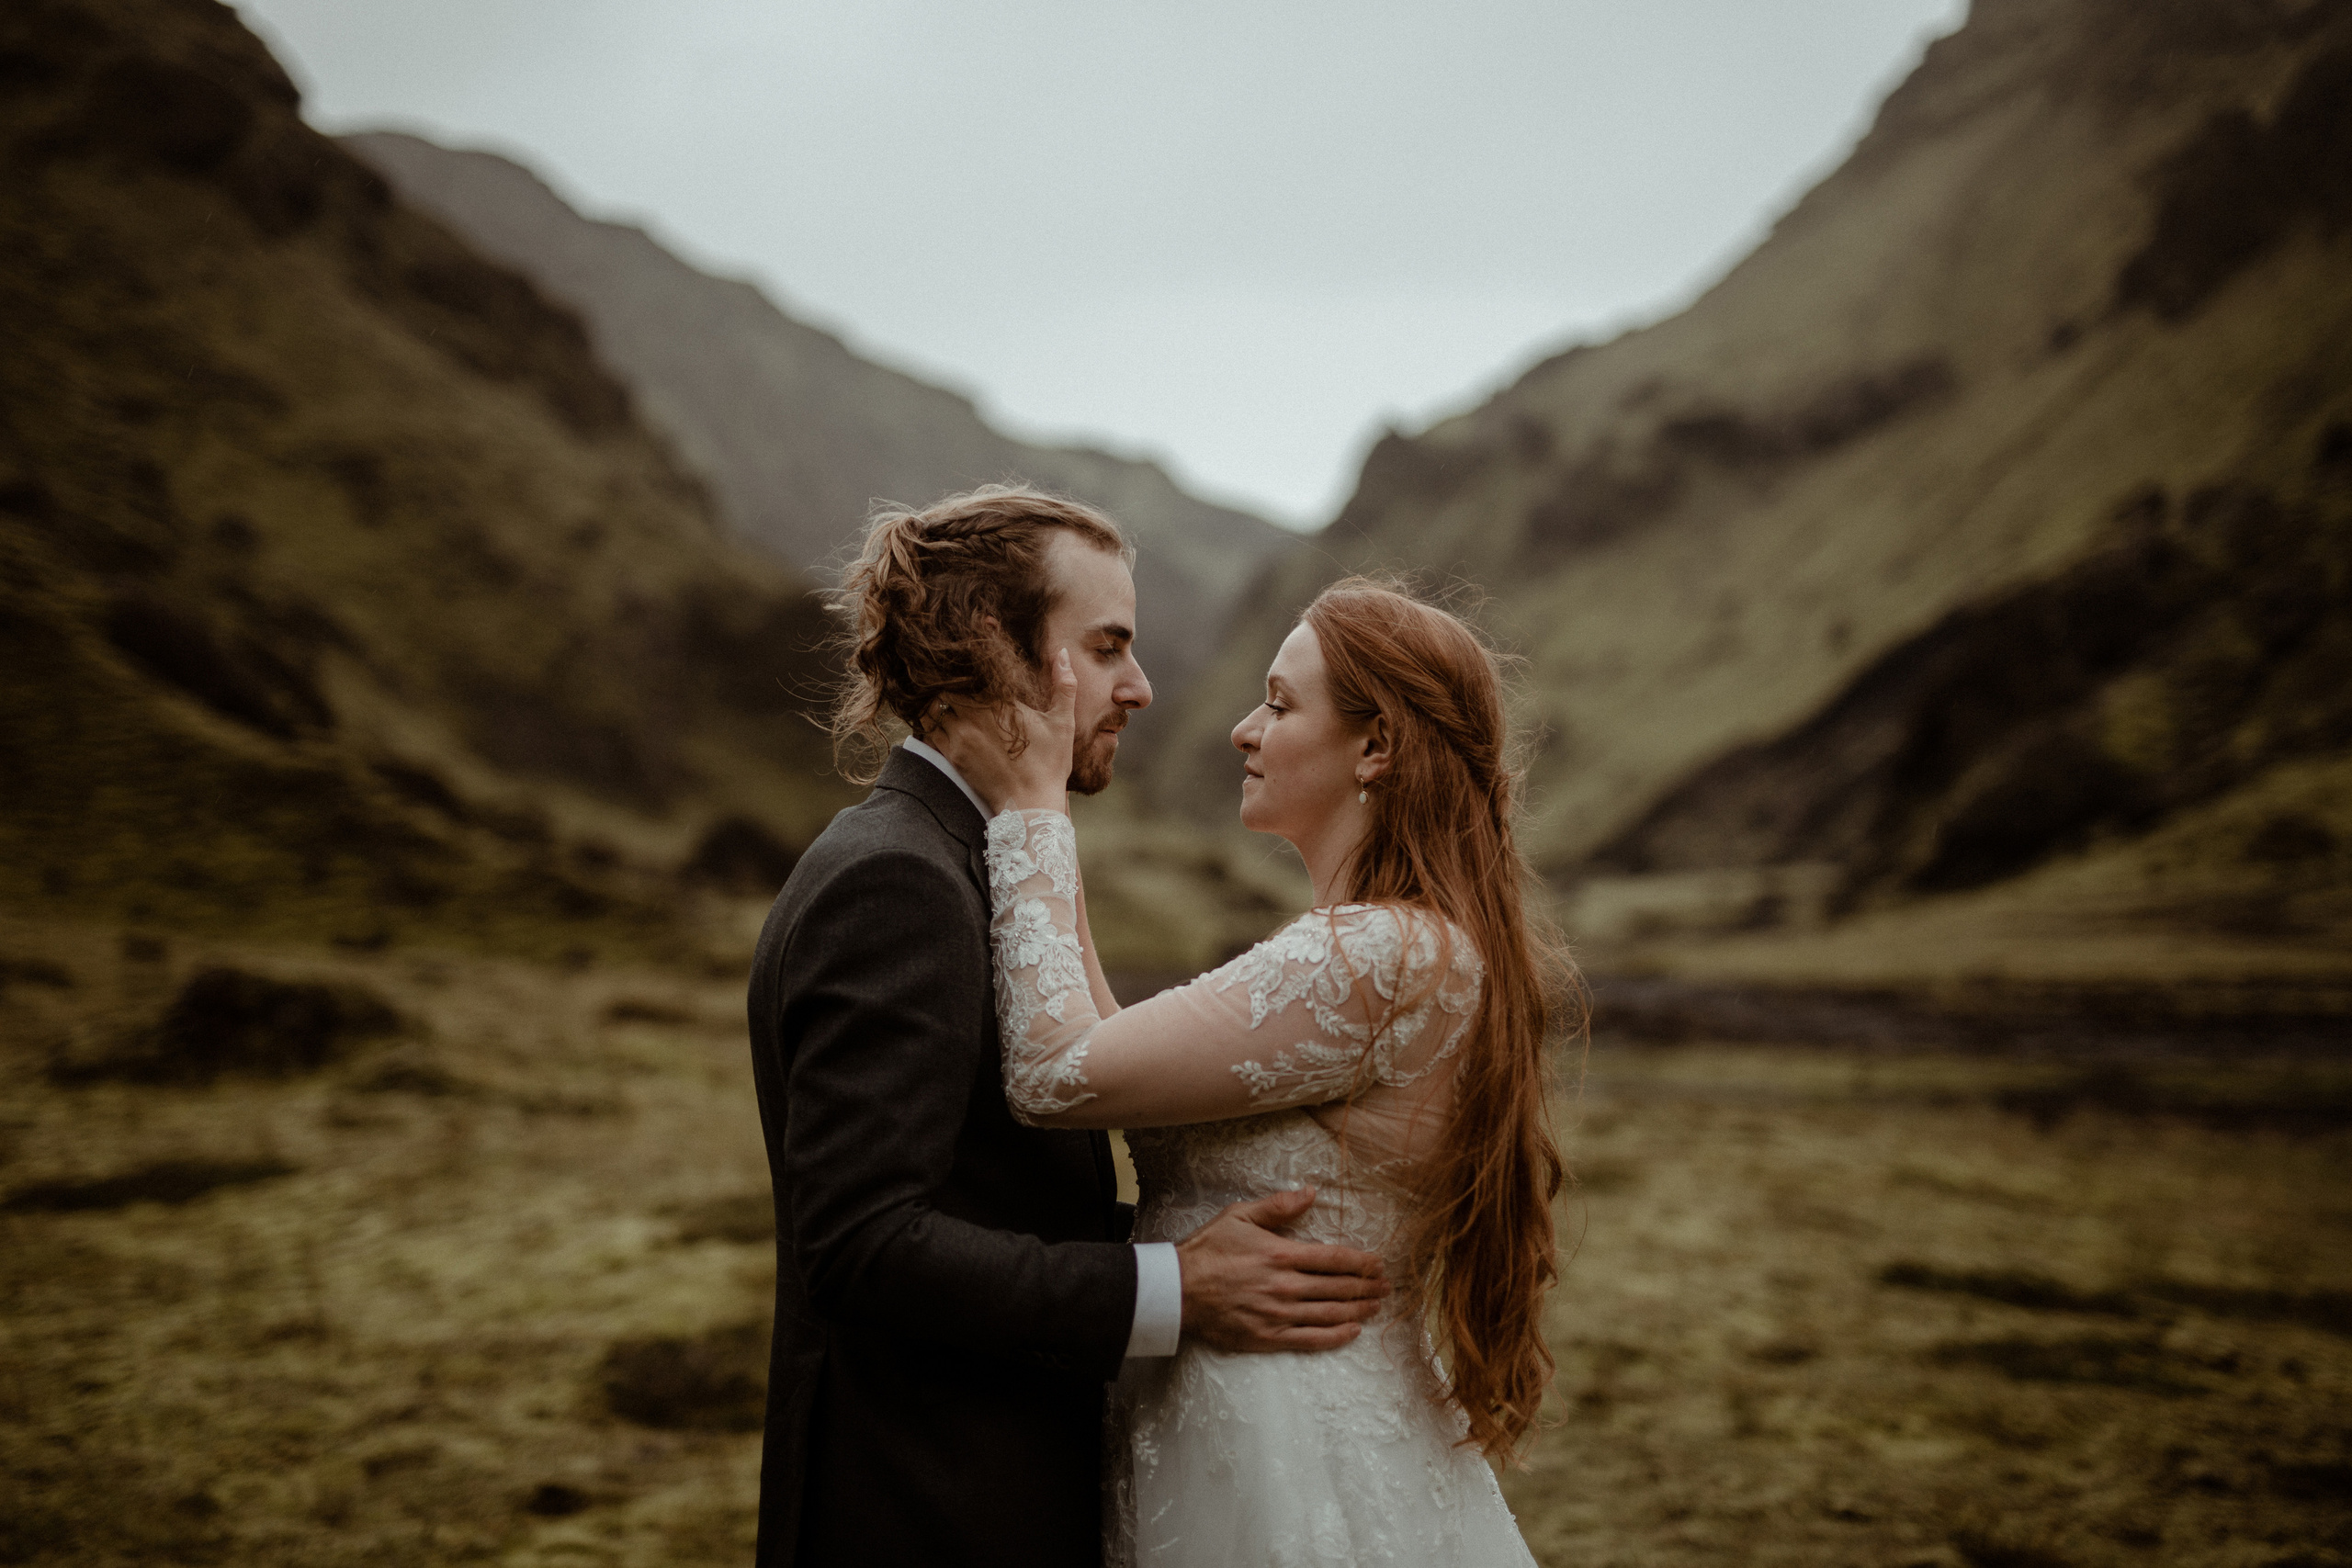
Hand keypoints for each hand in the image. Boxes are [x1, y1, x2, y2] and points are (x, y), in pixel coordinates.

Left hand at [931, 647, 1077, 814]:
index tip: (969, 657)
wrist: (1032, 805)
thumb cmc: (1050, 764)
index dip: (968, 662)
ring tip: (945, 696)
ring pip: (934, 704)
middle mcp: (976, 715)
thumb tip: (1061, 652)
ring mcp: (961, 735)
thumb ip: (1064, 684)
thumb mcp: (1063, 722)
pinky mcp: (952, 754)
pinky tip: (939, 718)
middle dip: (951, 679)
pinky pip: (929, 729)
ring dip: (938, 699)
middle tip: (954, 677)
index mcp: (1001, 701)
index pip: (973, 670)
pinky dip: (930, 720)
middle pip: (949, 684)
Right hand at [1175, 1187, 1389, 1353]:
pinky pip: (1310, 1340)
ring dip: (1358, 1310)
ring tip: (1376, 1306)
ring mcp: (1278, 1315)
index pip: (1334, 1259)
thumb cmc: (1207, 1250)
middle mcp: (1285, 1287)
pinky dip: (1335, 1337)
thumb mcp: (1239, 1215)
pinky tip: (1352, 1331)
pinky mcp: (1267, 1338)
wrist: (1177, 1291)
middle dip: (1367, 1287)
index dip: (1361, 1262)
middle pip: (1338, 1288)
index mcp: (1281, 1254)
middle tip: (1386, 1286)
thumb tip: (1311, 1192)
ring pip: (1330, 1314)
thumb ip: (1278, 1205)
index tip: (1378, 1263)